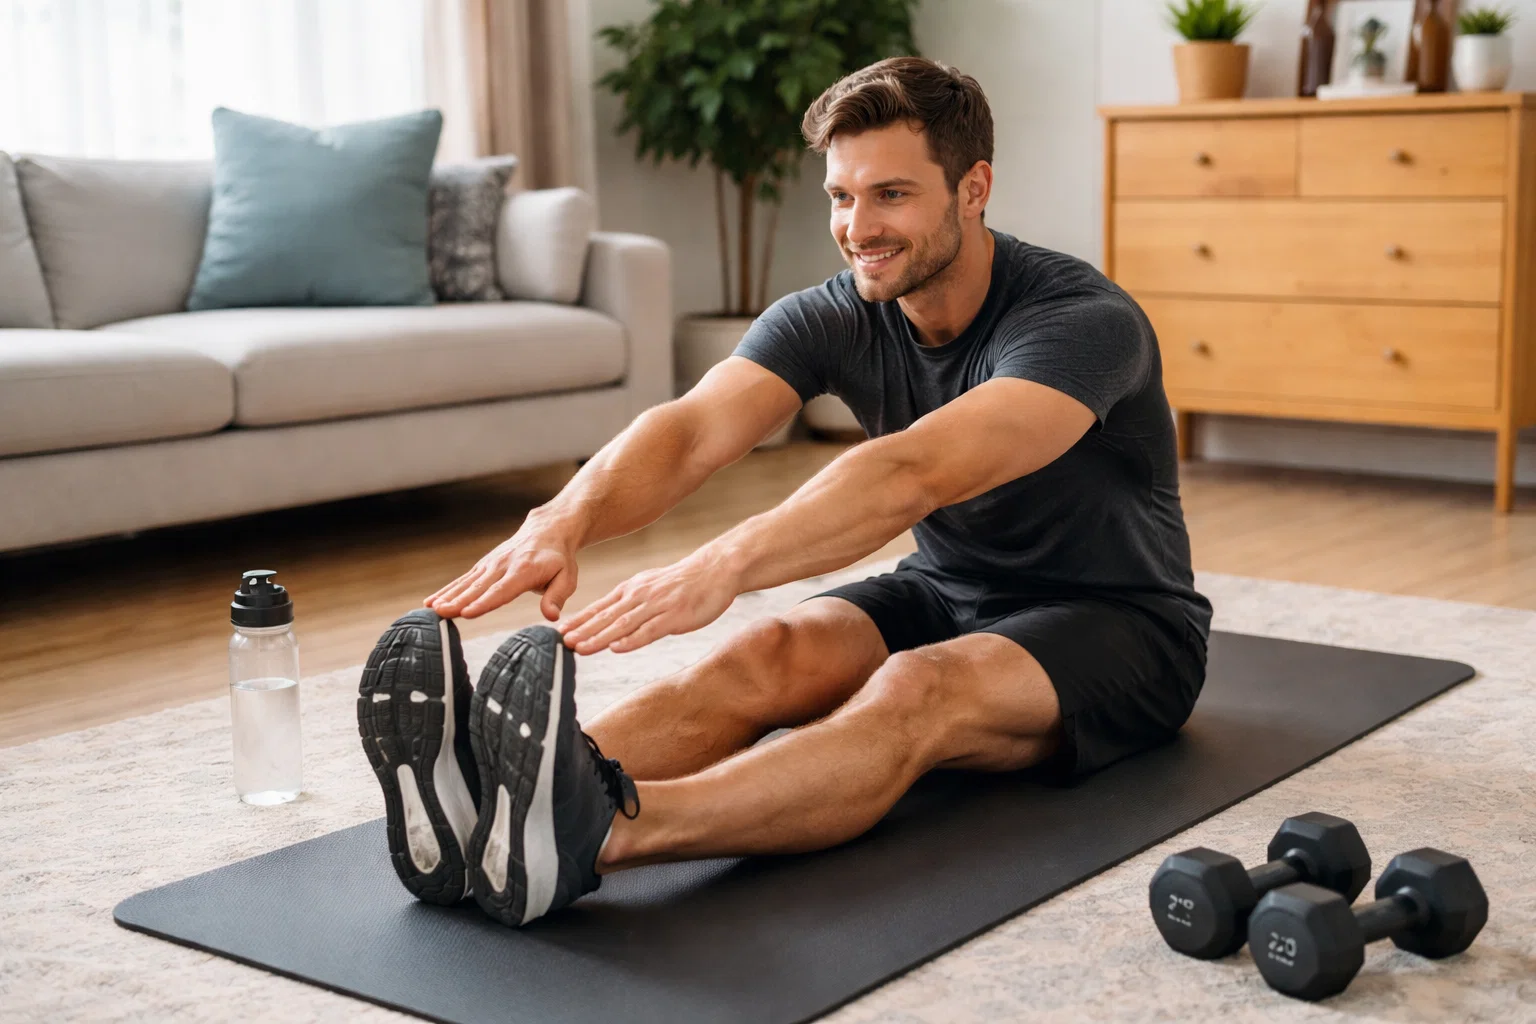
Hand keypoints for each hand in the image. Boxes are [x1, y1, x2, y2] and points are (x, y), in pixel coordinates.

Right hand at [425, 518, 578, 619]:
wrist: (548, 529)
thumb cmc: (559, 558)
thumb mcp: (567, 577)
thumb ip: (557, 596)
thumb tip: (551, 616)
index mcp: (524, 571)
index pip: (501, 590)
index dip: (484, 602)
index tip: (467, 613)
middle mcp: (503, 566)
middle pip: (478, 587)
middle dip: (459, 600)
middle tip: (441, 613)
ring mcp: (491, 564)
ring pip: (467, 583)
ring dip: (448, 596)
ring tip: (431, 609)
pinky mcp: (483, 565)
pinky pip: (463, 579)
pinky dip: (447, 590)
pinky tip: (432, 602)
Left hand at [558, 551, 740, 654]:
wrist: (715, 569)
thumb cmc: (683, 583)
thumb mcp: (650, 587)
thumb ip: (631, 602)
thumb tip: (609, 620)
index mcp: (632, 590)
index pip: (600, 608)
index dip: (579, 621)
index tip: (559, 633)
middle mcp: (640, 596)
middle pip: (606, 617)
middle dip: (582, 631)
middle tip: (561, 643)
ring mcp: (657, 606)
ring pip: (622, 624)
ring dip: (599, 637)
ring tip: (580, 648)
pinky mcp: (674, 616)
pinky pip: (649, 630)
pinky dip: (632, 640)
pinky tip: (617, 648)